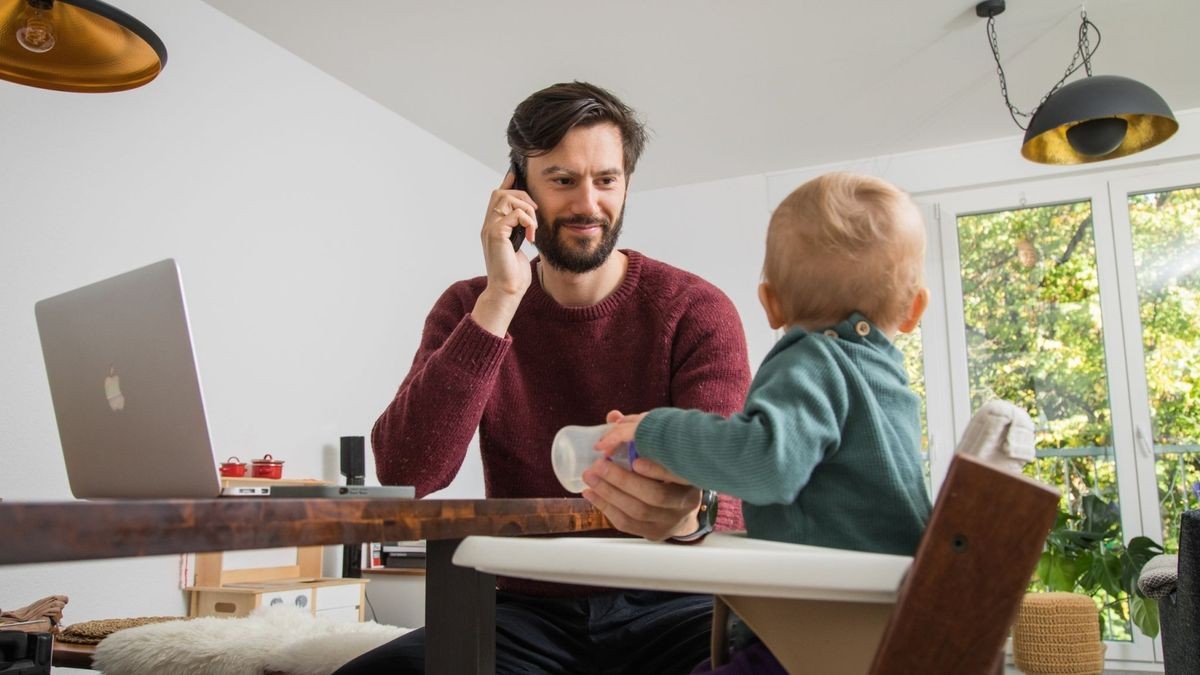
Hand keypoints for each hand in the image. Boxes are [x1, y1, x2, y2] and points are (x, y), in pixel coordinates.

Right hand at [472, 171, 537, 335]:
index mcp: (493, 227)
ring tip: (533, 227)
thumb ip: (520, 231)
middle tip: (535, 213)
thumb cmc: (514, 274)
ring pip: (506, 198)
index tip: (518, 174)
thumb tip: (530, 219)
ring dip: (526, 209)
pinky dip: (527, 220)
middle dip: (522, 195)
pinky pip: (513, 213)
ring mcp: (490, 229)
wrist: (507, 292)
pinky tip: (531, 236)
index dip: (508, 182)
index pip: (498, 196)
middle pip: (500, 192)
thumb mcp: (519, 247)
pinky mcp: (496, 235)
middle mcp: (488, 225)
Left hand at [582, 410, 701, 540]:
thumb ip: (640, 435)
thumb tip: (612, 416)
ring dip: (609, 494)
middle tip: (598, 465)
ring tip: (589, 478)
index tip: (636, 461)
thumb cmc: (668, 474)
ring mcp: (670, 521)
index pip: (679, 475)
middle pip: (654, 496)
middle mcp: (685, 502)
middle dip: (622, 480)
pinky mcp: (654, 533)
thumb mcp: (663, 454)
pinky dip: (606, 508)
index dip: (658, 470)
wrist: (682, 511)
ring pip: (638, 511)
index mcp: (691, 478)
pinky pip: (627, 524)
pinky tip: (591, 494)